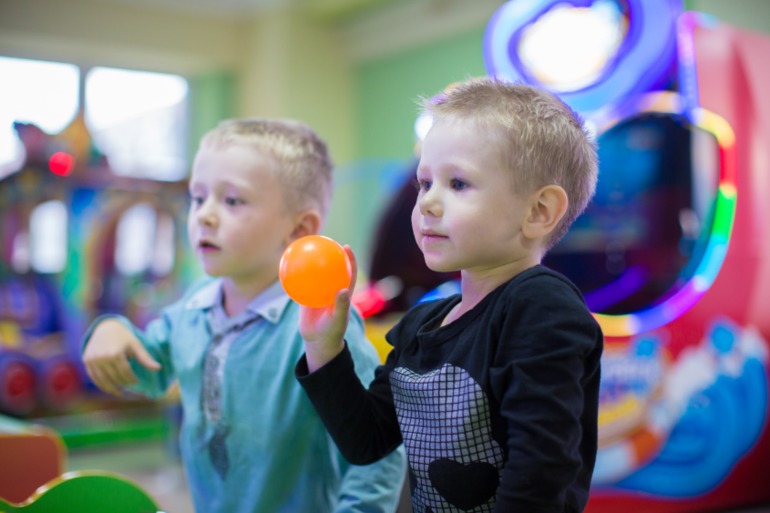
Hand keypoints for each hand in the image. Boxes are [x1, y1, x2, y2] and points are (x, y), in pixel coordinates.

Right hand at [82, 318, 160, 395]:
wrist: (106, 327)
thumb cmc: (124, 337)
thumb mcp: (136, 345)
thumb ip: (146, 358)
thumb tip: (158, 369)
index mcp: (116, 353)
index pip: (125, 373)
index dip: (132, 379)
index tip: (136, 381)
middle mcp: (102, 357)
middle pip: (114, 377)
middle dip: (123, 383)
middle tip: (129, 385)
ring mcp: (93, 359)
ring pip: (103, 381)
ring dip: (112, 389)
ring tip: (120, 392)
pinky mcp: (87, 360)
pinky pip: (94, 377)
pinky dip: (101, 385)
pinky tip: (109, 388)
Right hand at [299, 245, 356, 371]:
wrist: (318, 342)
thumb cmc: (332, 332)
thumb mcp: (338, 319)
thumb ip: (341, 306)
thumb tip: (343, 290)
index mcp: (344, 292)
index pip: (349, 272)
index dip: (350, 259)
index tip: (346, 246)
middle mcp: (332, 289)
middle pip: (332, 268)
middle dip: (330, 254)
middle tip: (324, 242)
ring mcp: (319, 293)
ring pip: (316, 275)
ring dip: (312, 263)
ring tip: (304, 249)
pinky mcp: (307, 298)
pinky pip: (301, 284)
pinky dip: (296, 278)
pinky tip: (287, 269)